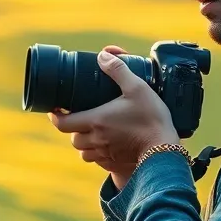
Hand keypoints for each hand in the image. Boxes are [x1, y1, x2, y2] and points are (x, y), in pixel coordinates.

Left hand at [49, 45, 181, 188]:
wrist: (165, 150)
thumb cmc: (151, 118)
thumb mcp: (137, 87)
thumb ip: (118, 70)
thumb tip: (103, 56)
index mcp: (95, 121)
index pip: (61, 123)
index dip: (55, 116)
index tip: (56, 110)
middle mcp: (96, 140)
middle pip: (72, 138)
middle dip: (73, 129)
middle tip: (80, 118)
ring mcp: (105, 155)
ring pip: (83, 152)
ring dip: (84, 143)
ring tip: (93, 132)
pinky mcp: (114, 164)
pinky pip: (98, 161)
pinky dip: (98, 154)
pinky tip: (108, 145)